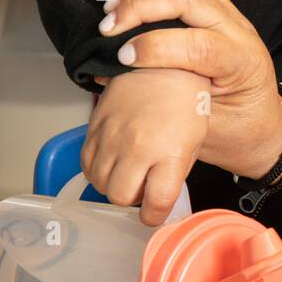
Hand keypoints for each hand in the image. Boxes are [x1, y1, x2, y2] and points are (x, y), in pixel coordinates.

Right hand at [83, 67, 209, 225]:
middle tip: (143, 188)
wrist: (161, 65)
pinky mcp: (95, 127)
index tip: (155, 214)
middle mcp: (138, 147)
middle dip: (131, 200)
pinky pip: (87, 164)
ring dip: (114, 184)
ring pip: (99, 183)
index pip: (156, 203)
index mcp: (169, 152)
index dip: (155, 216)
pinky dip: (98, 169)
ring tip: (130, 171)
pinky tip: (115, 159)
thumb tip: (160, 198)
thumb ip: (176, 174)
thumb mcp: (194, 141)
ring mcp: (112, 137)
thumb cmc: (184, 102)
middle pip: (120, 197)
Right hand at [98, 0, 281, 181]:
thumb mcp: (205, 128)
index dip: (156, 47)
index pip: (200, 43)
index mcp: (243, 64)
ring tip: (109, 3)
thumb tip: (113, 75)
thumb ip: (167, 102)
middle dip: (140, 5)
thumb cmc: (234, 132)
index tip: (123, 59)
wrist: (260, 126)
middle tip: (107, 28)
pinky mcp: (212, 2)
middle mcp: (239, 30)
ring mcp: (226, 11)